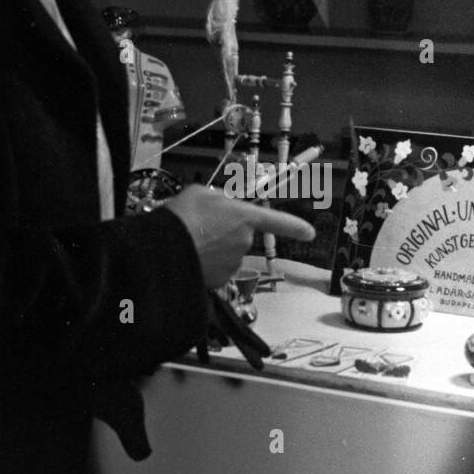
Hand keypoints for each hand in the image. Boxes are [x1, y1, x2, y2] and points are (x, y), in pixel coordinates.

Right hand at [162, 185, 315, 287]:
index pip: (277, 221)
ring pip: (227, 254)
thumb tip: (219, 206)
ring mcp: (233, 263)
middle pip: (239, 236)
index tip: (310, 233)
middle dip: (225, 233)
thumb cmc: (182, 215)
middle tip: (199, 226)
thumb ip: (217, 198)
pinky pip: (216, 270)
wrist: (163, 249)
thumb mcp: (200, 193)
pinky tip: (190, 257)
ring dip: (214, 249)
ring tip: (190, 242)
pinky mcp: (219, 281)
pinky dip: (206, 265)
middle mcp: (244, 242)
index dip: (295, 226)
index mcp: (245, 217)